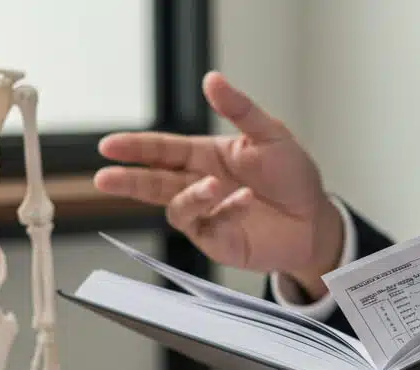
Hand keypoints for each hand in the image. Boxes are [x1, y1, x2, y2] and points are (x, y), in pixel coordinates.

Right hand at [94, 72, 343, 299]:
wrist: (315, 220)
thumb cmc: (292, 177)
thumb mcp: (270, 134)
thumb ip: (239, 109)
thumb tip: (211, 79)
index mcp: (204, 156)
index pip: (161, 150)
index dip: (135, 148)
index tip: (108, 145)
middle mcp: (199, 185)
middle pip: (153, 182)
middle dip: (128, 181)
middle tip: (104, 179)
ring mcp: (207, 215)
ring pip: (177, 207)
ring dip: (191, 195)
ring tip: (214, 186)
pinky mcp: (219, 240)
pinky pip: (209, 226)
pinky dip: (225, 210)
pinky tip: (245, 200)